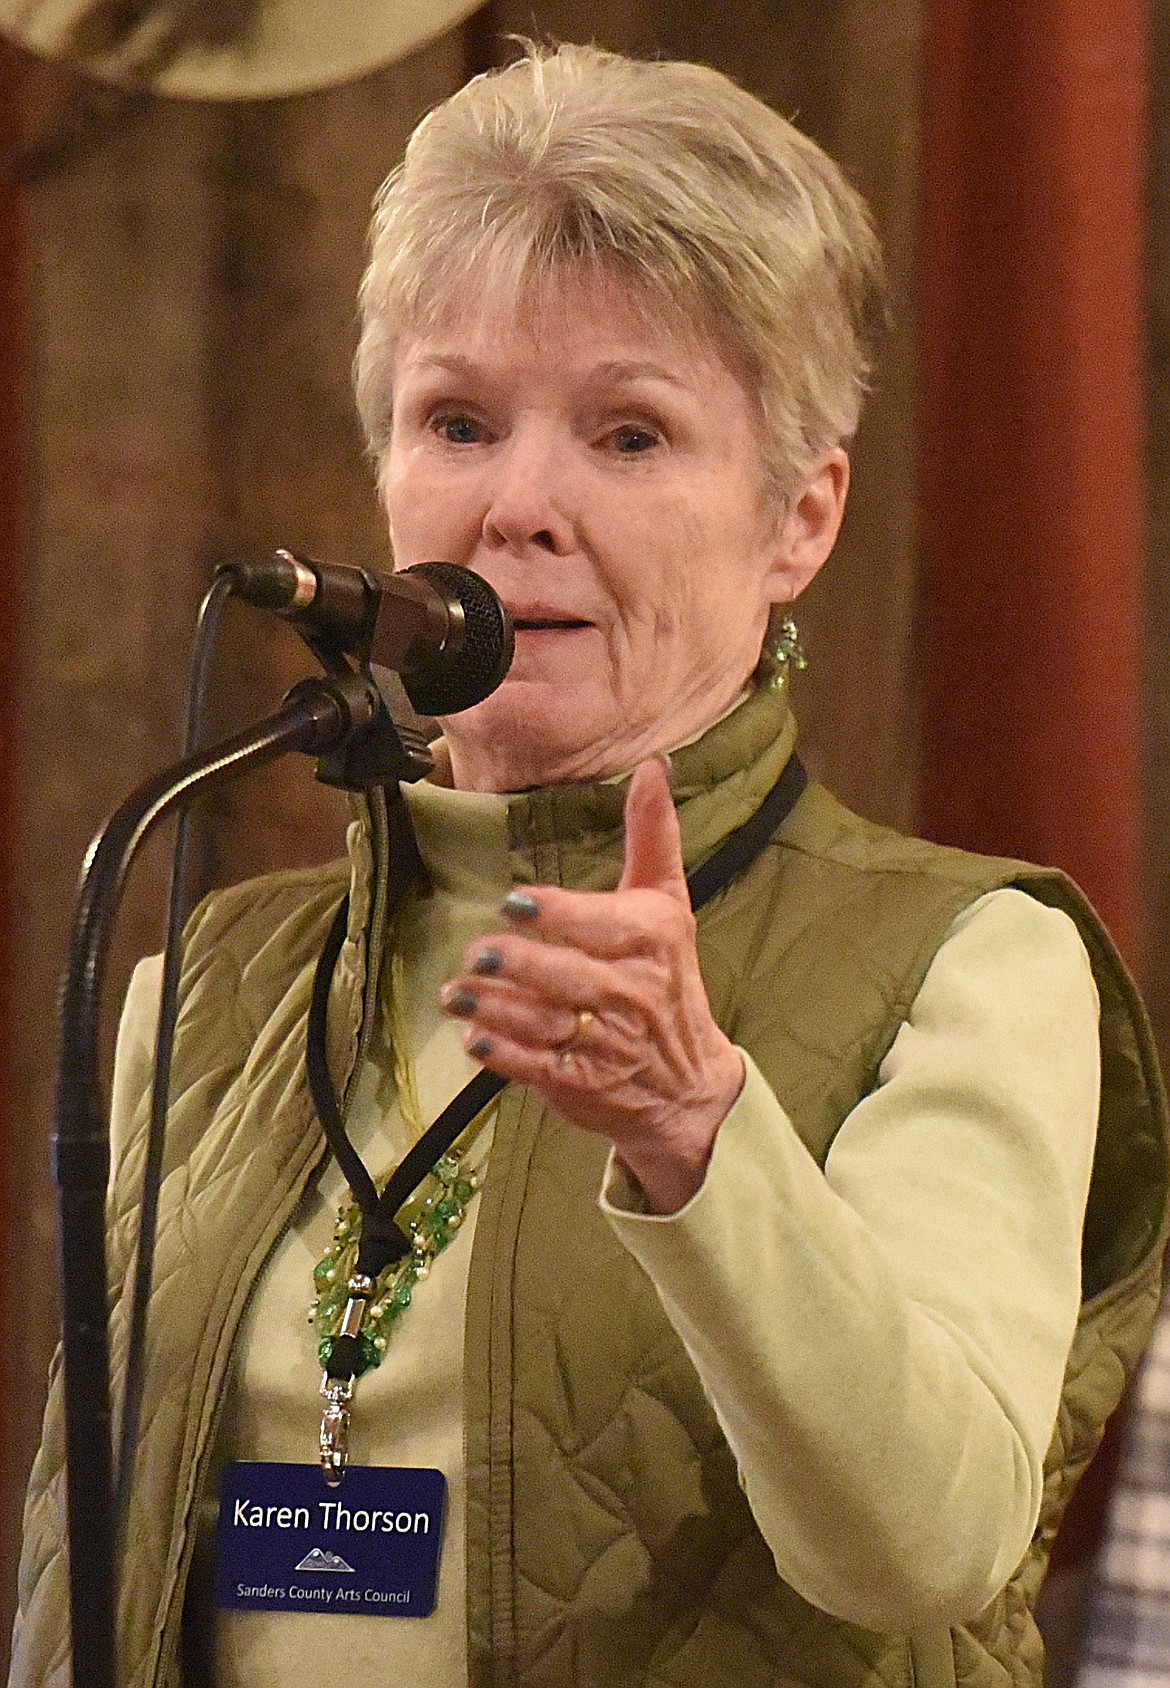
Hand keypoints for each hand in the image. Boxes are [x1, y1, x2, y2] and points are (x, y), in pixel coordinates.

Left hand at [439, 758, 744, 1212]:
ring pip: (545, 1022)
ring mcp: (608, 1044)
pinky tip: (473, 1038)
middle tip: (479, 952)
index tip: (515, 904)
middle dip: (519, 964)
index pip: (600, 925)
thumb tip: (652, 767)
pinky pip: (537, 1069)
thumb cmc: (668, 979)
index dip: (556, 914)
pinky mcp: (583, 1084)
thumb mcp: (668, 905)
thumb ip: (652, 837)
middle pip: (568, 976)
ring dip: (495, 1009)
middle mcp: (632, 993)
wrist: (688, 1084)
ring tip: (456, 992)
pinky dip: (503, 1055)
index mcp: (651, 940)